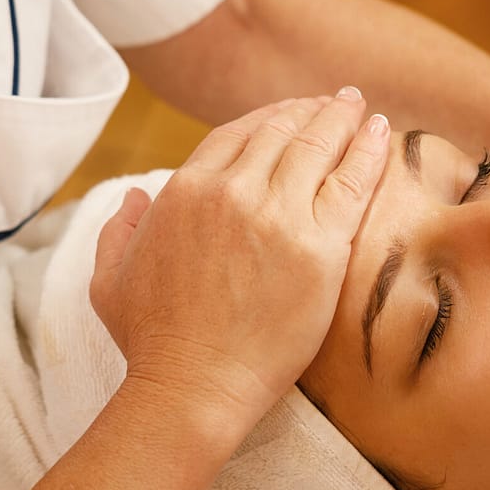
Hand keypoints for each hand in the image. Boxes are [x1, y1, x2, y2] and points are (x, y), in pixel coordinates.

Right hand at [89, 91, 390, 427]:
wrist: (193, 386)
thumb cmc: (150, 342)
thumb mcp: (108, 279)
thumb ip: (116, 230)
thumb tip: (134, 197)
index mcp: (184, 191)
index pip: (236, 134)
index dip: (267, 117)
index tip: (289, 113)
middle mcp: (231, 191)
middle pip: (281, 131)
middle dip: (310, 110)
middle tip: (334, 103)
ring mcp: (277, 214)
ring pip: (318, 145)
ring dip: (341, 119)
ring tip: (358, 107)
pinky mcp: (319, 245)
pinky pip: (352, 181)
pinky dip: (369, 149)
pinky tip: (381, 131)